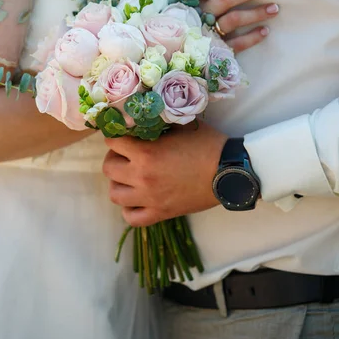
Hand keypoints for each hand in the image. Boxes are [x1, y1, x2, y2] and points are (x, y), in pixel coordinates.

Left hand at [103, 122, 227, 225]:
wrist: (230, 171)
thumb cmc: (209, 145)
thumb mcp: (182, 125)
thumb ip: (158, 123)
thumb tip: (143, 120)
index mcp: (146, 154)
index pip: (113, 142)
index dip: (117, 136)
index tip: (124, 136)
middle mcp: (142, 177)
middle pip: (108, 169)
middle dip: (115, 158)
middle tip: (127, 155)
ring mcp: (150, 198)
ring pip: (115, 195)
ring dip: (119, 183)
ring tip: (131, 177)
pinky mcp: (161, 213)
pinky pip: (131, 218)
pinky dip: (130, 209)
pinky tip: (138, 199)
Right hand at [191, 0, 277, 52]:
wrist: (178, 50)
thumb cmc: (187, 16)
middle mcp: (199, 14)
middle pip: (225, 0)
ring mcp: (208, 32)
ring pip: (233, 20)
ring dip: (256, 14)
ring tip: (275, 8)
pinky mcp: (216, 49)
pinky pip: (235, 44)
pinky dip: (251, 38)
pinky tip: (265, 31)